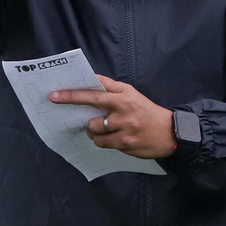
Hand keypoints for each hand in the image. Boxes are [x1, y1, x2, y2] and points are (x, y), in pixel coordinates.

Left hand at [51, 76, 177, 159]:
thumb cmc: (147, 111)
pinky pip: (103, 144)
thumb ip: (111, 86)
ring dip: (95, 132)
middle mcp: (124, 112)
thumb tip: (90, 80)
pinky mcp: (125, 144)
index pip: (94, 93)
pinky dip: (103, 141)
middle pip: (92, 117)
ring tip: (106, 129)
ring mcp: (125, 130)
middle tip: (82, 115)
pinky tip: (113, 138)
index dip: (72, 95)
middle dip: (84, 117)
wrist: (170, 132)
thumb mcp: (131, 93)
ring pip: (95, 132)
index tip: (54, 95)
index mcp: (124, 97)